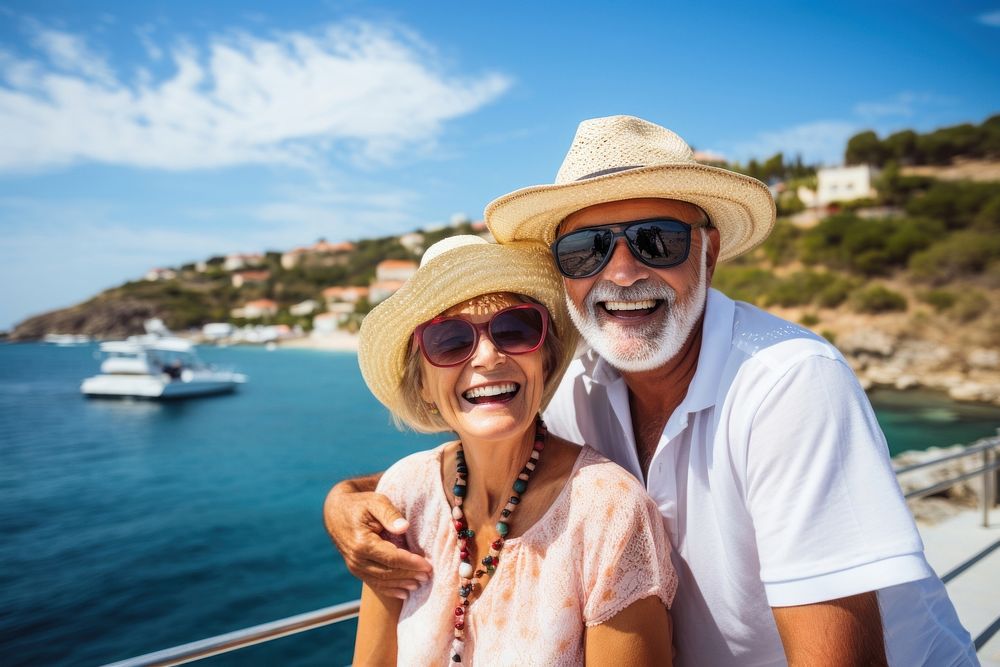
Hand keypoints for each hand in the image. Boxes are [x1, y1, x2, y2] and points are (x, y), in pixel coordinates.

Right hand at [324, 481, 432, 598]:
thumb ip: (390, 514)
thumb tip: (404, 527)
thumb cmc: (360, 505)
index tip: (428, 565)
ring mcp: (354, 566)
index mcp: (362, 543)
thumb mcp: (376, 501)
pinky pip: (374, 583)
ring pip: (382, 581)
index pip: (392, 558)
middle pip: (388, 572)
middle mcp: (356, 559)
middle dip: (410, 575)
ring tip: (420, 583)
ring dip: (402, 584)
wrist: (336, 512)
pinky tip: (404, 593)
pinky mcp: (355, 569)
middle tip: (429, 575)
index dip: (411, 563)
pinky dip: (390, 590)